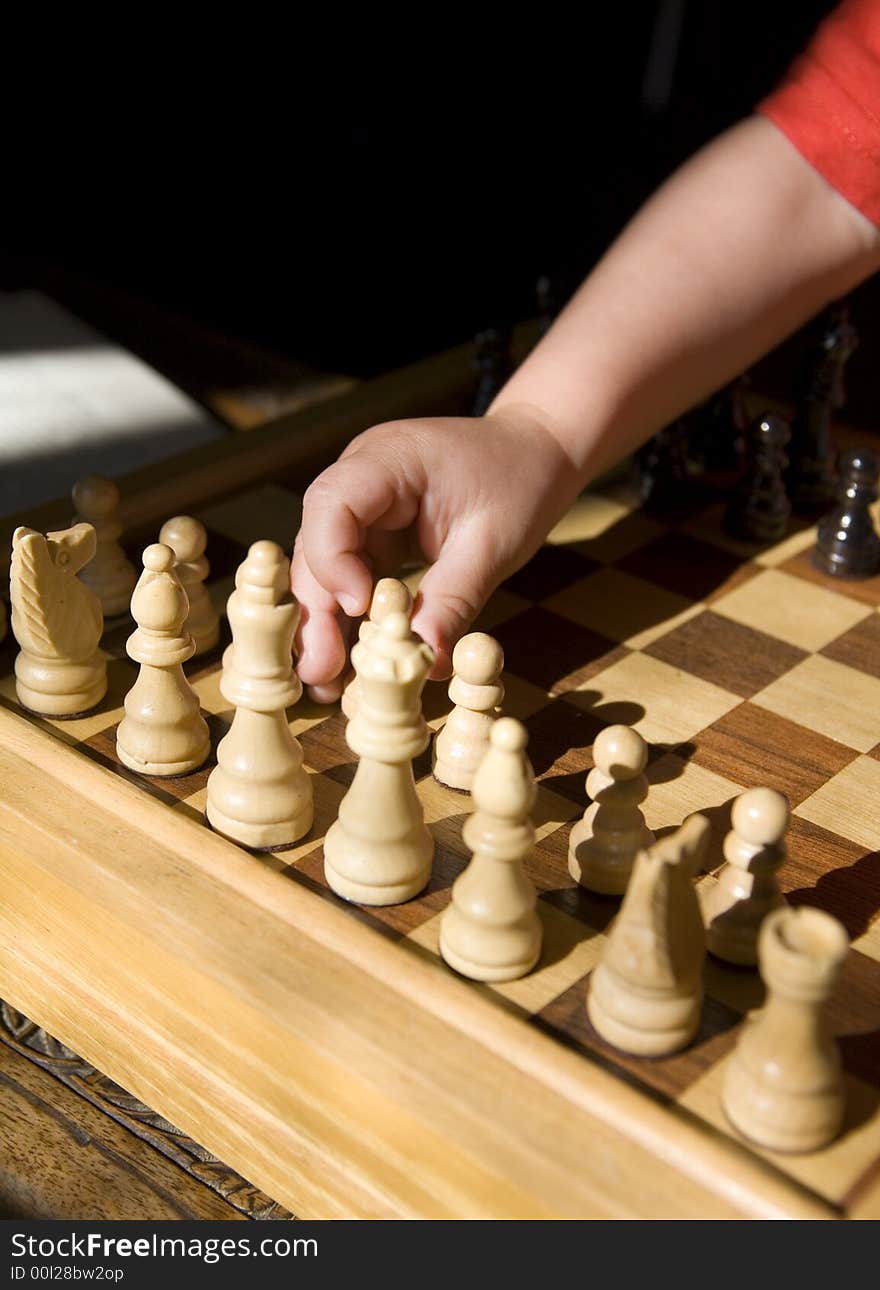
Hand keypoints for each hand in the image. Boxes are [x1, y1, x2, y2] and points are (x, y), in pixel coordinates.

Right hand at [291, 408, 577, 700]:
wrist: (537, 452)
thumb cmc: (521, 483)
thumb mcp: (494, 544)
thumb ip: (454, 599)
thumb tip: (426, 664)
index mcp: (389, 459)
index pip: (332, 502)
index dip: (332, 560)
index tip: (358, 608)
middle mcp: (362, 476)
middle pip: (316, 541)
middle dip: (317, 608)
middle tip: (321, 672)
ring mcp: (364, 504)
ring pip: (324, 563)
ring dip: (324, 620)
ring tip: (326, 680)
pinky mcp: (374, 530)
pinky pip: (350, 572)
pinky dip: (349, 614)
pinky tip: (348, 659)